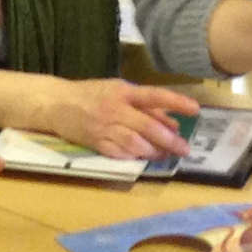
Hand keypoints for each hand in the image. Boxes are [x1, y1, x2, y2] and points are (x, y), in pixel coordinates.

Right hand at [41, 77, 204, 159]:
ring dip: (153, 151)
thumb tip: (173, 122)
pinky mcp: (95, 143)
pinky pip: (118, 153)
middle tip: (184, 149)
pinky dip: (133, 158)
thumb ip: (145, 106)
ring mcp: (104, 127)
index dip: (175, 102)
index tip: (195, 110)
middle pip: (146, 126)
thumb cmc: (92, 94)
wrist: (56, 103)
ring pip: (134, 143)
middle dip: (169, 139)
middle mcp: (115, 109)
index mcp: (123, 92)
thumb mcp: (119, 91)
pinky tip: (143, 160)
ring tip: (165, 155)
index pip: (154, 95)